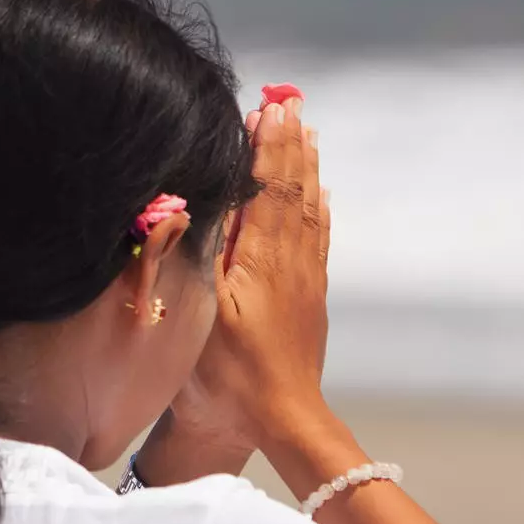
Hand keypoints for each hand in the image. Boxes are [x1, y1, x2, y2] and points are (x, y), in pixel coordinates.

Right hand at [190, 94, 332, 445]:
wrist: (280, 418)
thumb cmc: (230, 374)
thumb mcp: (203, 311)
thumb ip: (204, 252)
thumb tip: (205, 199)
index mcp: (262, 258)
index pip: (268, 187)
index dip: (267, 147)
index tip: (266, 110)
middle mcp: (292, 261)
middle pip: (294, 189)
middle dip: (290, 145)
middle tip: (289, 105)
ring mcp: (306, 279)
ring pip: (310, 209)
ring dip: (307, 168)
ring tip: (307, 134)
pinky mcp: (311, 298)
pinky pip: (319, 239)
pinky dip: (319, 209)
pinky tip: (320, 196)